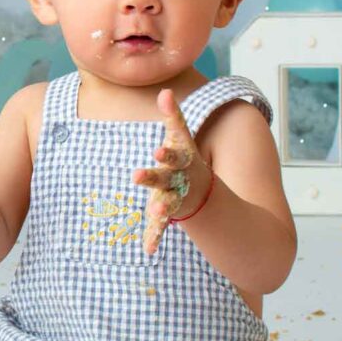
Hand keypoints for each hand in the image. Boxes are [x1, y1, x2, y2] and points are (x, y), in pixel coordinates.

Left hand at [132, 89, 212, 254]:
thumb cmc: (186, 162)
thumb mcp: (182, 140)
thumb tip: (165, 91)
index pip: (175, 154)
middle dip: (152, 177)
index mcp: (182, 161)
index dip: (166, 152)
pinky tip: (148, 249)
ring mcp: (176, 199)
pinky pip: (160, 227)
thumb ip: (173, 117)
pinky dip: (154, 237)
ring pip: (167, 204)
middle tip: (136, 175)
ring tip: (154, 212)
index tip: (157, 149)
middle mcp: (180, 180)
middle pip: (165, 178)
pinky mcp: (168, 215)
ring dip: (160, 208)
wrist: (205, 194)